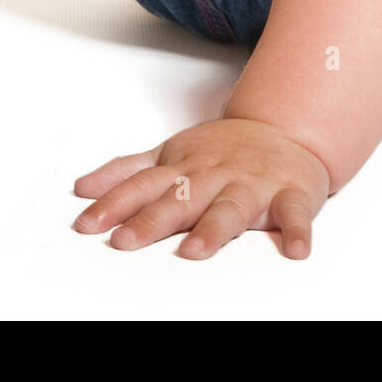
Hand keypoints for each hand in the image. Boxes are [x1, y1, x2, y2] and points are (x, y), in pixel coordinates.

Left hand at [71, 118, 329, 259]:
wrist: (286, 131)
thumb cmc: (222, 152)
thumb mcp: (170, 154)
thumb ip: (127, 172)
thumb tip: (82, 189)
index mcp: (184, 166)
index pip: (142, 185)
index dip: (113, 203)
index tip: (87, 224)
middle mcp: (215, 174)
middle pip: (180, 199)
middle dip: (151, 220)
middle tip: (125, 241)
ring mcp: (253, 183)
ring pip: (232, 207)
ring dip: (214, 229)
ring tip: (194, 251)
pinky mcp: (291, 193)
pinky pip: (296, 213)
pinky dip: (298, 231)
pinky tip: (296, 251)